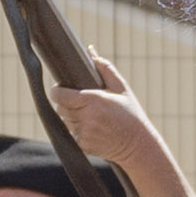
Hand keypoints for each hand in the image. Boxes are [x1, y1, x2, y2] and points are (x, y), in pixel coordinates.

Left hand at [47, 69, 194, 196]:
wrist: (138, 145)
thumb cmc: (131, 114)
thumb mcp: (122, 88)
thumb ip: (105, 68)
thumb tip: (91, 51)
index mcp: (93, 100)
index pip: (59, 95)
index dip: (57, 91)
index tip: (61, 88)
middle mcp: (86, 117)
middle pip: (60, 107)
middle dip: (66, 103)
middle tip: (80, 102)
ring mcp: (84, 132)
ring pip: (66, 120)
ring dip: (72, 116)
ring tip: (90, 115)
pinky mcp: (83, 145)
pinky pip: (72, 133)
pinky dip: (78, 130)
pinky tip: (93, 128)